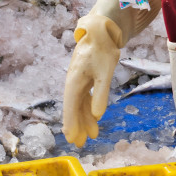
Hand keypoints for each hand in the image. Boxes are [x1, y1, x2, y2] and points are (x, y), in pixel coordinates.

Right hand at [62, 14, 121, 146]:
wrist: (100, 32)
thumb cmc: (102, 50)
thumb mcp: (105, 72)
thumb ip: (100, 94)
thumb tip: (96, 115)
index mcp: (74, 82)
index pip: (71, 107)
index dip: (71, 124)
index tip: (71, 139)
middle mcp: (73, 83)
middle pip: (73, 109)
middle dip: (76, 126)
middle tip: (79, 144)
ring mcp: (78, 81)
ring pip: (79, 105)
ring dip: (84, 119)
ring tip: (90, 135)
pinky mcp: (85, 79)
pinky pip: (84, 98)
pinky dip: (88, 109)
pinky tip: (93, 118)